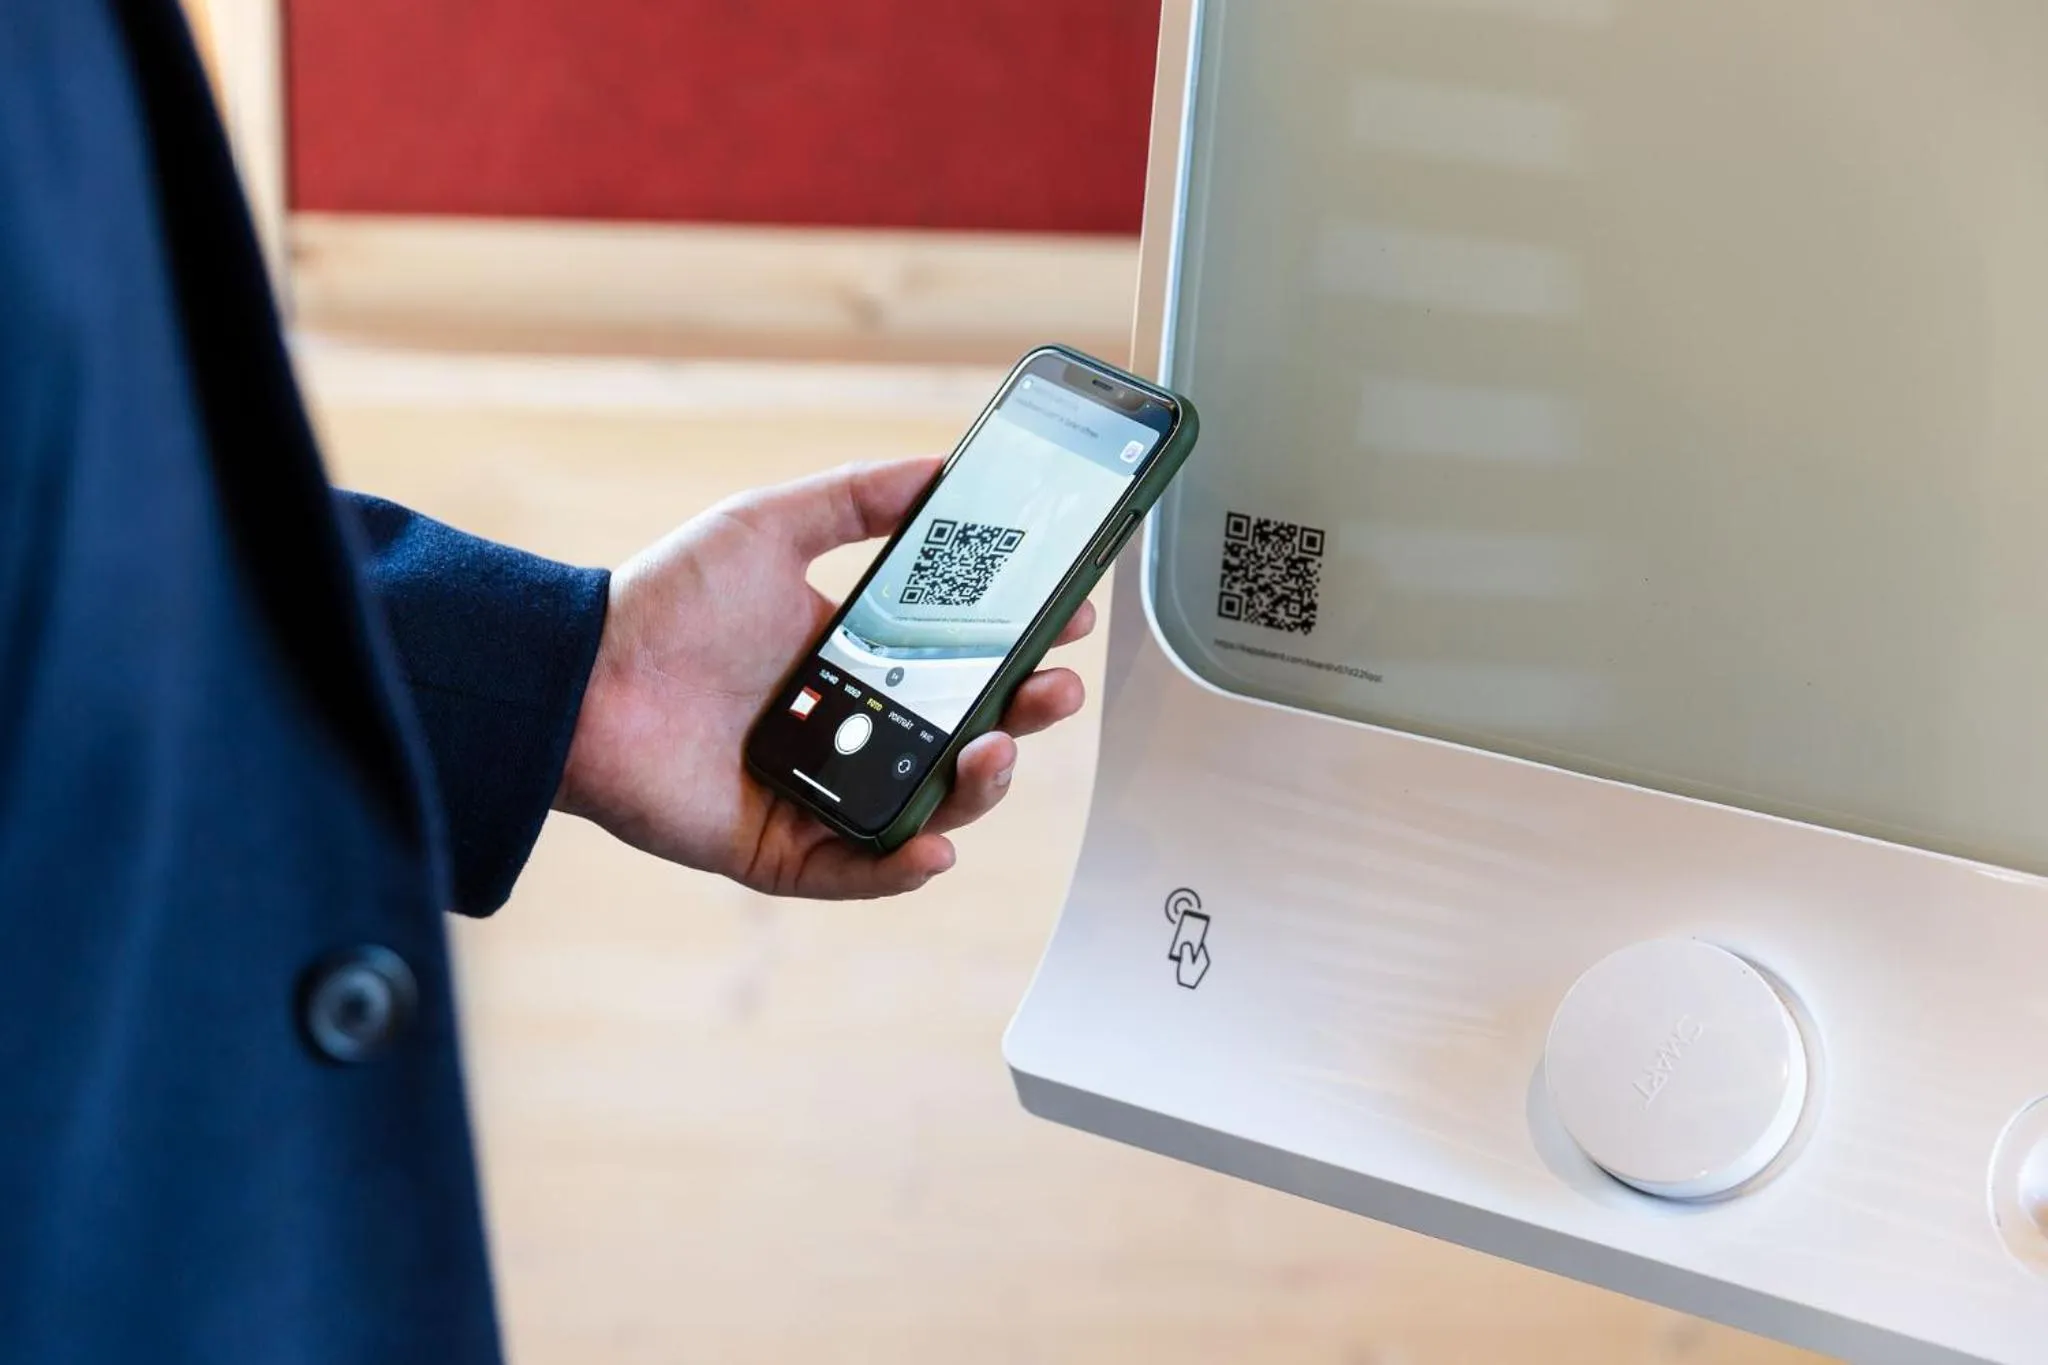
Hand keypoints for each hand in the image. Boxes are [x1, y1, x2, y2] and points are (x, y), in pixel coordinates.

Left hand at [555, 457, 1095, 898]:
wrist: (579, 679)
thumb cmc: (661, 605)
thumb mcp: (769, 525)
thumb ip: (855, 497)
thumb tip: (939, 466)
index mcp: (856, 662)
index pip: (962, 665)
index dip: (1020, 649)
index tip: (1068, 622)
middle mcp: (848, 732)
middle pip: (960, 741)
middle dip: (1020, 721)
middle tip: (1052, 691)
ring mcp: (819, 794)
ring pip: (924, 809)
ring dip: (976, 791)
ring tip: (994, 753)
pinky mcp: (779, 849)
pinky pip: (854, 870)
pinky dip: (899, 867)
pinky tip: (934, 847)